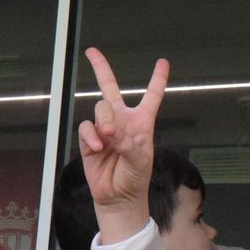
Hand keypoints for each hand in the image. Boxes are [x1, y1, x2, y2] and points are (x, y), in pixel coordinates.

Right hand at [76, 48, 168, 243]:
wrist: (117, 197)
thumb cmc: (135, 178)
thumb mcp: (140, 160)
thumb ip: (128, 143)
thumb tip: (110, 131)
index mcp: (142, 122)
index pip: (152, 96)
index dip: (157, 79)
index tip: (163, 62)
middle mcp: (122, 120)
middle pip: (110, 88)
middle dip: (101, 68)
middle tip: (92, 52)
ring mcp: (104, 128)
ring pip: (99, 108)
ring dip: (103, 121)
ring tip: (107, 138)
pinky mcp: (88, 139)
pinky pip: (86, 127)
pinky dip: (90, 136)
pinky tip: (96, 147)